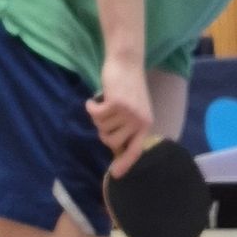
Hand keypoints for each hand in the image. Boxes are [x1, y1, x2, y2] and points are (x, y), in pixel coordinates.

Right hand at [86, 56, 152, 176]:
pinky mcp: (117, 104)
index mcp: (145, 124)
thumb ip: (127, 127)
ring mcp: (129, 113)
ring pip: (102, 128)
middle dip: (103, 130)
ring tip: (104, 102)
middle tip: (105, 115)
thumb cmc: (127, 86)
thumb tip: (115, 148)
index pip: (135, 150)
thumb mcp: (133, 109)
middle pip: (111, 141)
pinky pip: (95, 115)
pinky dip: (91, 107)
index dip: (125, 163)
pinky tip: (93, 100)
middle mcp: (139, 121)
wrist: (127, 61)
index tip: (116, 175)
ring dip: (98, 116)